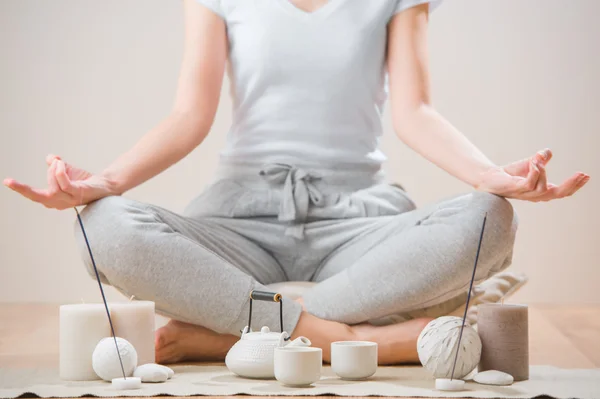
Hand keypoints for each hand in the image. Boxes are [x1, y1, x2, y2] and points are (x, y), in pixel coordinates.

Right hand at [3, 154, 117, 209]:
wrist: (106, 185)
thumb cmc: (85, 180)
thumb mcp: (67, 171)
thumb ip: (56, 165)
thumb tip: (49, 158)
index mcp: (53, 199)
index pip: (34, 195)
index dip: (21, 189)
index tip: (7, 181)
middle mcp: (59, 203)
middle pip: (38, 196)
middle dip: (23, 189)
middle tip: (9, 181)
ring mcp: (69, 200)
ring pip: (52, 186)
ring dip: (53, 170)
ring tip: (60, 163)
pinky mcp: (78, 194)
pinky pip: (64, 184)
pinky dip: (60, 172)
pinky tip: (61, 164)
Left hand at [477, 149, 589, 201]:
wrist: (490, 177)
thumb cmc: (510, 174)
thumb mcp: (530, 164)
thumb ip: (541, 159)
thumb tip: (548, 152)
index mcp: (542, 191)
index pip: (562, 191)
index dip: (575, 185)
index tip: (587, 175)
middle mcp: (536, 195)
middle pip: (558, 194)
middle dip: (572, 184)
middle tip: (581, 174)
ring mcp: (526, 194)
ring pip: (543, 187)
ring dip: (543, 170)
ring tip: (538, 158)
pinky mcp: (516, 190)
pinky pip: (530, 183)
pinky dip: (535, 172)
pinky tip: (535, 162)